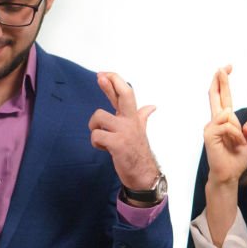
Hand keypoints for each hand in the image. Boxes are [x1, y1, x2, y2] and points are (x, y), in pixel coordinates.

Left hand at [88, 72, 159, 191]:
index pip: (125, 93)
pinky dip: (96, 143)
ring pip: (99, 118)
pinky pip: (97, 136)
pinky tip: (104, 148)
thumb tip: (151, 106)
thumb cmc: (137, 151)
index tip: (103, 73)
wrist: (143, 174)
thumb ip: (142, 115)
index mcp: (133, 116)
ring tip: (102, 139)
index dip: (114, 81)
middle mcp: (130, 121)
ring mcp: (125, 132)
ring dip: (95, 129)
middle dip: (111, 84)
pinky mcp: (118, 144)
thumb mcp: (140, 130)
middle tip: (100, 76)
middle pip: (124, 95)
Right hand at [204, 65, 246, 185]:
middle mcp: (216, 120)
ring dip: (238, 129)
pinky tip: (235, 143)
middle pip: (215, 96)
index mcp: (226, 120)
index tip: (226, 69)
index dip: (223, 82)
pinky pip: (227, 125)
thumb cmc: (237, 157)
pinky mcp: (209, 134)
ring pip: (228, 114)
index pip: (223, 97)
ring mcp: (211, 127)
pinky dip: (235, 135)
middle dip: (220, 80)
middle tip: (223, 67)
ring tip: (239, 143)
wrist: (229, 174)